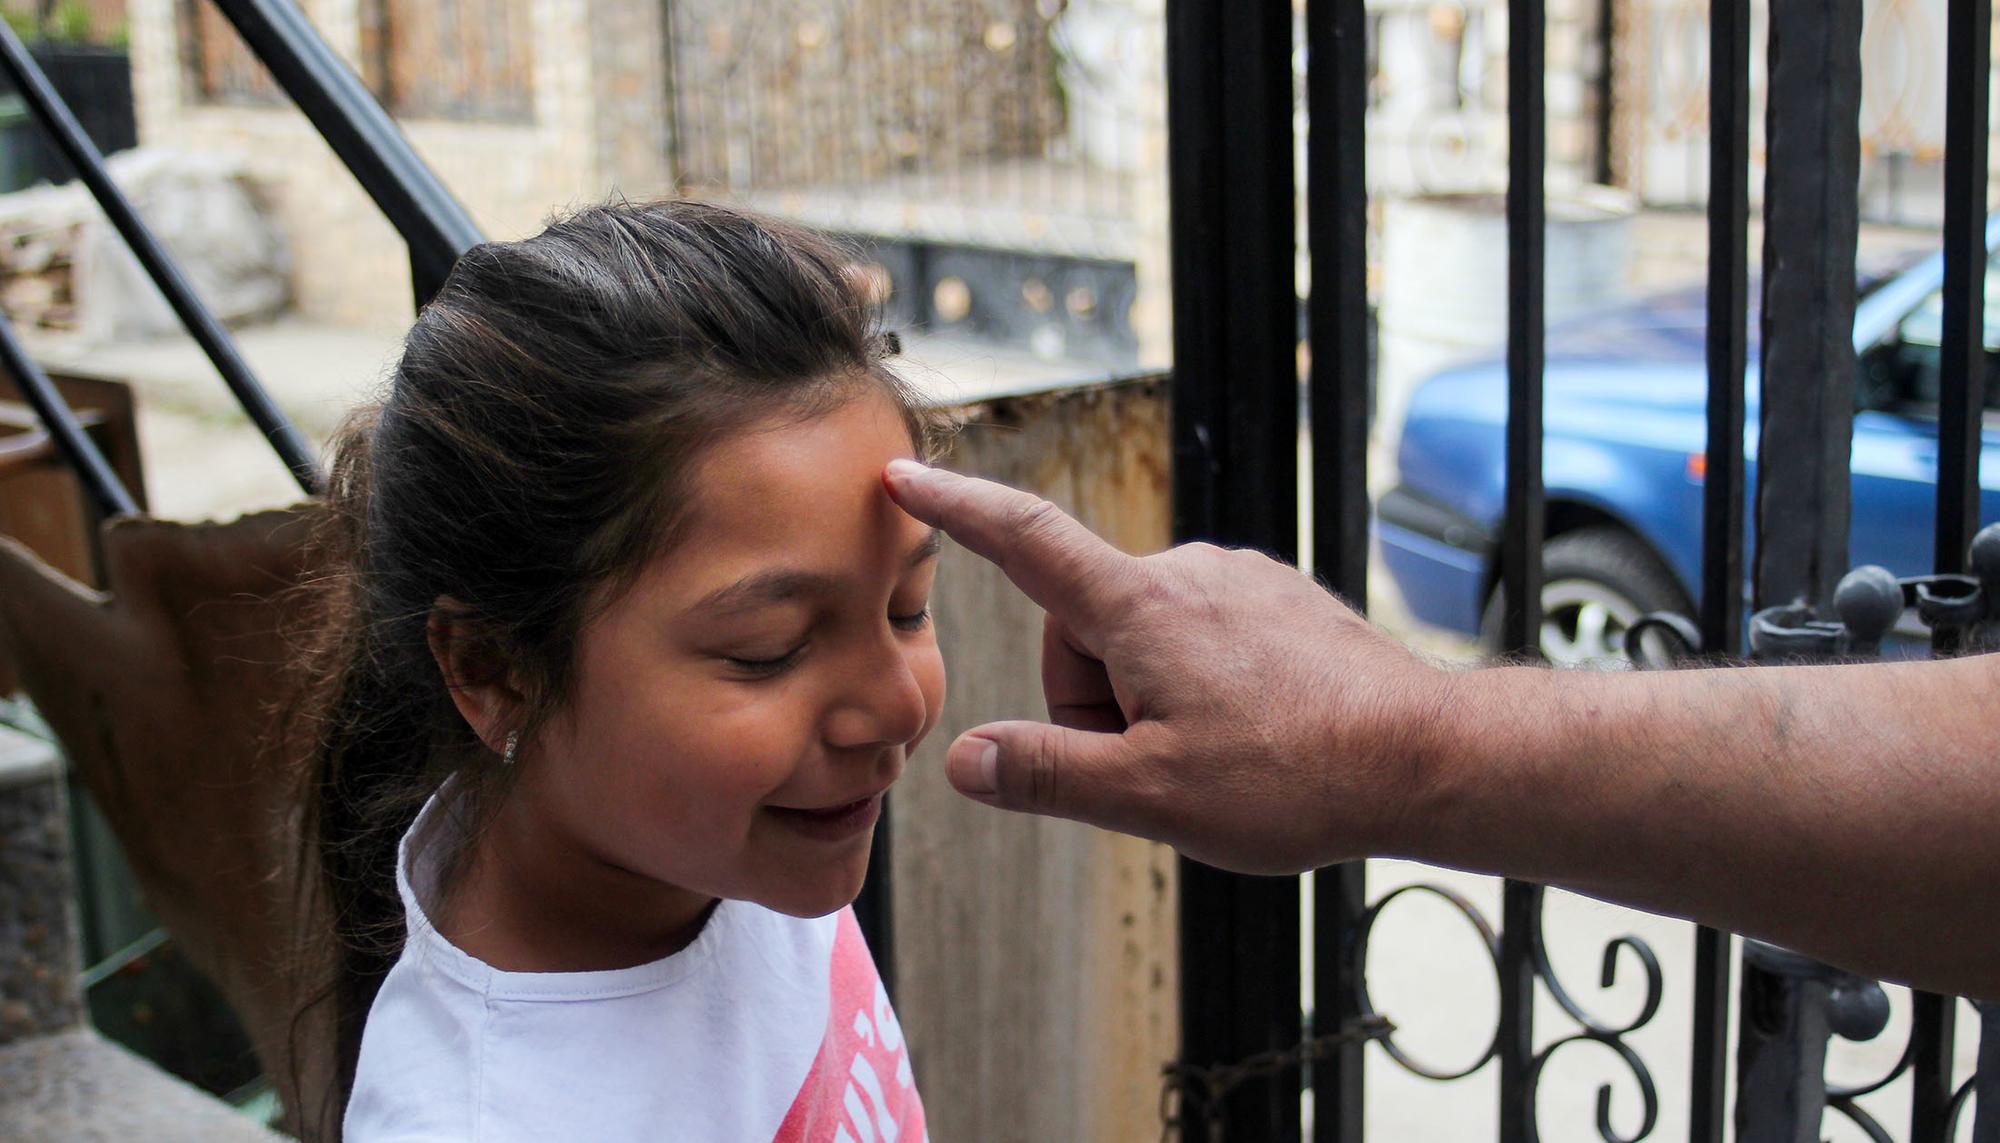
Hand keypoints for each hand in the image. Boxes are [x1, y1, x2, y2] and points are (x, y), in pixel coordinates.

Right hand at [882, 459, 1454, 873]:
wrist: (1426, 759)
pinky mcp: (1278, 599)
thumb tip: (963, 759)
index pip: (1024, 540)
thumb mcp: (1150, 795)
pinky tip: (1254, 732)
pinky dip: (1199, 686)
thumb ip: (1047, 773)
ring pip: (1142, 641)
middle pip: (1083, 632)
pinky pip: (1198, 638)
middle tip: (1161, 767)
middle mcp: (1188, 572)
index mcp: (1141, 607)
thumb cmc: (1293, 778)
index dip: (956, 508)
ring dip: (1149, 700)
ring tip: (1221, 755)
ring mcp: (1239, 580)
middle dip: (1095, 702)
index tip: (903, 472)